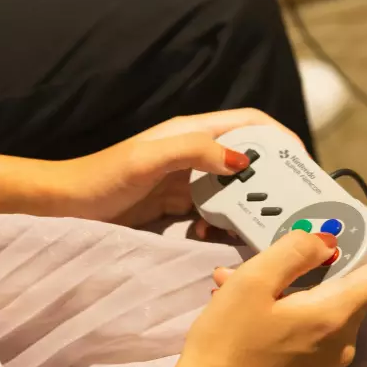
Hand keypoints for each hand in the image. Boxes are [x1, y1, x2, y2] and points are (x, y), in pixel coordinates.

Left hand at [42, 109, 302, 226]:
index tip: (303, 166)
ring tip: (258, 230)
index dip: (282, 139)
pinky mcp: (178, 208)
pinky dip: (222, 228)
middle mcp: (195, 154)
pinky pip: (214, 217)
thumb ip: (193, 152)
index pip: (252, 125)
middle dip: (272, 182)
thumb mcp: (147, 160)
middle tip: (289, 209)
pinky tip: (214, 241)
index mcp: (192, 132)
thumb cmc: (99, 178)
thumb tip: (242, 161)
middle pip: (250, 161)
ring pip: (235, 193)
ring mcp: (188, 182)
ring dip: (249, 210)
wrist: (64, 207)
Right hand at [170, 214, 366, 366]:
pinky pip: (309, 331)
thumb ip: (295, 252)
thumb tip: (327, 242)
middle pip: (350, 289)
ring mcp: (326, 365)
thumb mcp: (253, 282)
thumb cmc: (226, 344)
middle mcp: (341, 343)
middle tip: (273, 250)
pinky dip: (285, 311)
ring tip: (235, 281)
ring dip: (290, 288)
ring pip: (322, 309)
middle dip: (316, 264)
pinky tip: (241, 309)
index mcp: (335, 316)